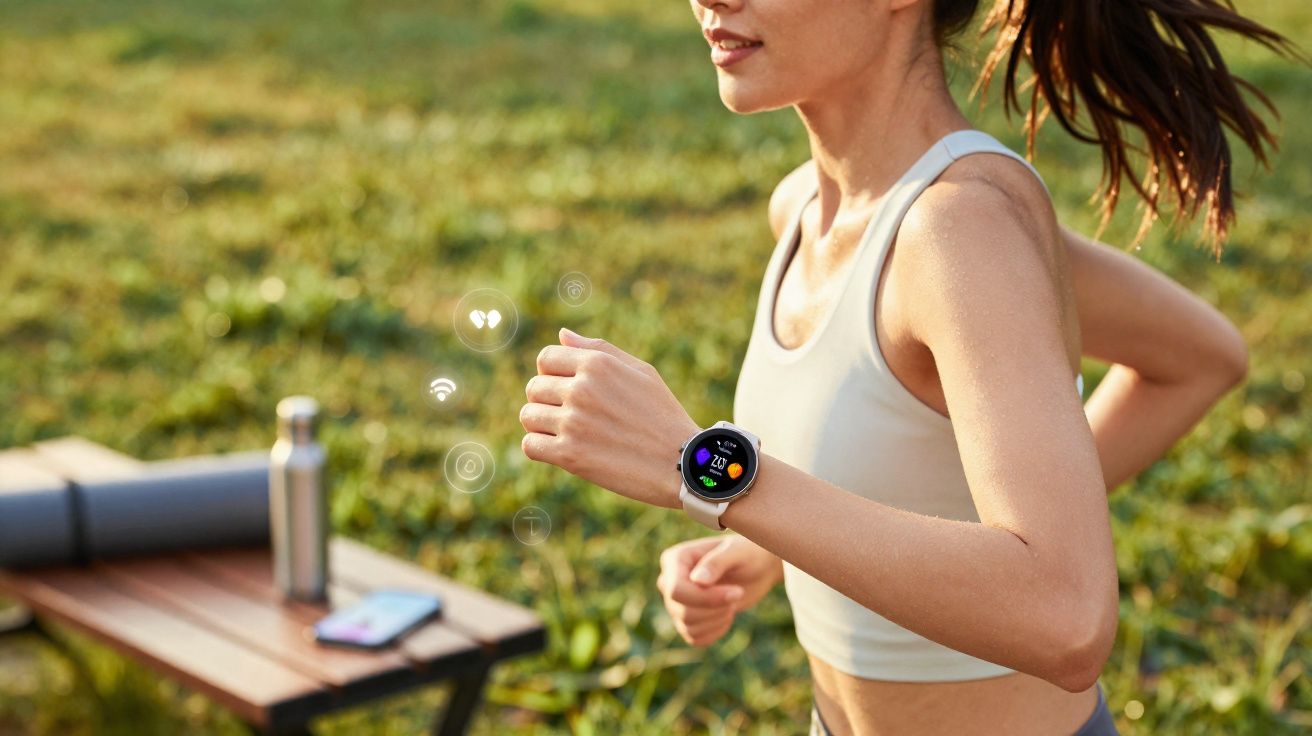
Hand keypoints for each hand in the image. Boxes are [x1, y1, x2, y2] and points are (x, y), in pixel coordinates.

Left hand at [520, 328, 699, 508]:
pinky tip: (561, 450)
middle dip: (547, 400)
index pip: (545, 358)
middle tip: (572, 415)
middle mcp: (581, 389)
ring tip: (566, 433)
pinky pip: (530, 445)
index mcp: (596, 364)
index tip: (567, 389)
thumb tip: (562, 335)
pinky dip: (540, 448)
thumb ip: (598, 349)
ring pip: (528, 416)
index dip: (552, 373)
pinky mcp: (569, 455)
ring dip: (542, 425)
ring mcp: (573, 422)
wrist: (681, 462)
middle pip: (534, 387)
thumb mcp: (641, 371)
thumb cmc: (663, 414)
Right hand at [657, 535, 782, 646]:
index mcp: (675, 559)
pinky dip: (716, 631)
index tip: (737, 592)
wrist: (756, 568)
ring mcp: (675, 602)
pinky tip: (727, 614)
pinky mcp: (686, 620)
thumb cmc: (746, 553)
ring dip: (717, 619)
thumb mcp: (737, 552)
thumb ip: (716, 562)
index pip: (677, 590)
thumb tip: (697, 580)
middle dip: (715, 608)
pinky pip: (695, 638)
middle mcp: (669, 581)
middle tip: (738, 593)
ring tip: (732, 601)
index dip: (706, 598)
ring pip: (688, 627)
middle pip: (682, 611)